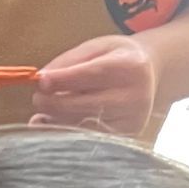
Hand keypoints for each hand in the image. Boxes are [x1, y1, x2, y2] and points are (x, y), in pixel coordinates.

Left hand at [32, 34, 158, 136]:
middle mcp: (135, 96)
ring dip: (57, 121)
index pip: (92, 75)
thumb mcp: (96, 48)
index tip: (41, 81)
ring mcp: (132, 121)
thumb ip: (69, 62)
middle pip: (86, 106)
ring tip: (43, 112)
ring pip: (84, 127)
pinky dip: (65, 134)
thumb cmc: (117, 58)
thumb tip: (41, 80)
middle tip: (38, 98)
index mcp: (130, 66)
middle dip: (55, 103)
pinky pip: (88, 140)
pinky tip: (51, 126)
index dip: (64, 80)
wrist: (150, 75)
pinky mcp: (126, 137)